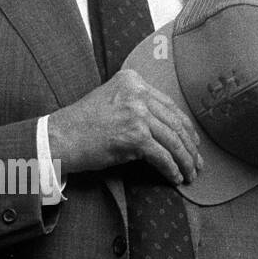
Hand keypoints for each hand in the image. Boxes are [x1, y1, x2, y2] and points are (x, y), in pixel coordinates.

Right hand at [46, 69, 203, 183]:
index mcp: (132, 81)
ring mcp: (137, 114)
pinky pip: (162, 156)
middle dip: (190, 146)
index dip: (185, 126)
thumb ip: (136, 103)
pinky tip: (174, 177)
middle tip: (197, 162)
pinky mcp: (135, 136)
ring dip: (185, 160)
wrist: (60, 136)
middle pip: (175, 122)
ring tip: (189, 173)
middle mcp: (137, 93)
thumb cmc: (82, 123)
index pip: (169, 104)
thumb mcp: (110, 100)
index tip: (193, 140)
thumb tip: (166, 126)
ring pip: (173, 140)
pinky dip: (171, 169)